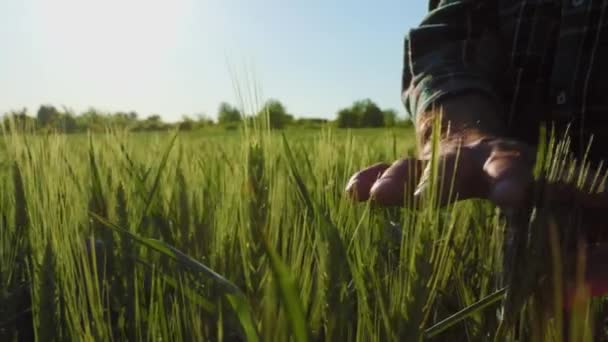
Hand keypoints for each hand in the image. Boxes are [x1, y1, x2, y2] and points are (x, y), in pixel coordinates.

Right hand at [345, 137, 535, 207]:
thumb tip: (566, 202)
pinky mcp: (408, 167)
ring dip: (394, 181)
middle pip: (449, 166)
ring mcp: (430, 160)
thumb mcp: (519, 175)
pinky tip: (353, 193)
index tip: (508, 198)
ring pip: (410, 167)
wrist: (468, 135)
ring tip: (378, 199)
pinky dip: (369, 180)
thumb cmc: (500, 169)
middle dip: (436, 181)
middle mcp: (463, 155)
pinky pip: (384, 171)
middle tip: (423, 198)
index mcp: (500, 159)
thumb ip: (528, 187)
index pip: (507, 166)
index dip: (507, 179)